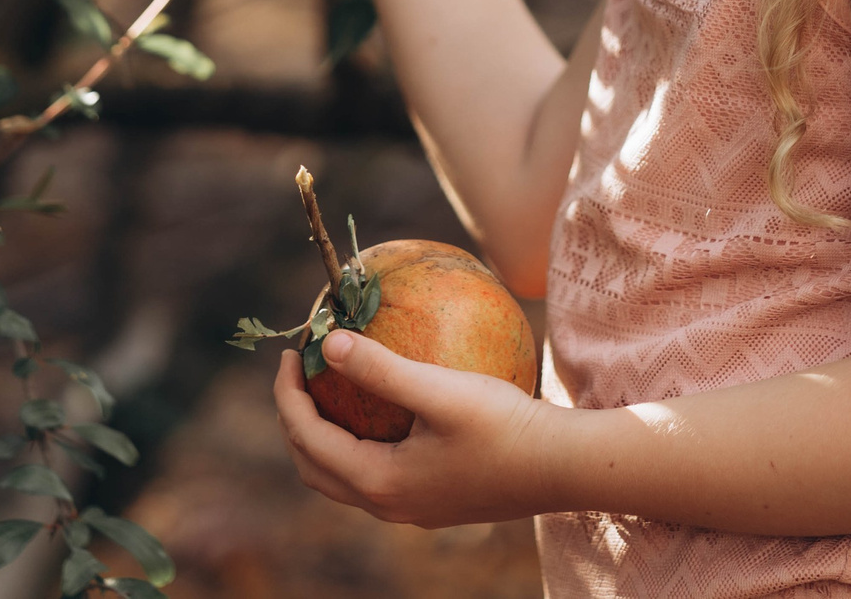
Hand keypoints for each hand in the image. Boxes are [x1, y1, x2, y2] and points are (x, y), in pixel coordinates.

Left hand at [272, 329, 561, 527]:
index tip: (292, 351)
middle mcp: (388, 504)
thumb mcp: (439, 389)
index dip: (288, 394)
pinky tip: (383, 410)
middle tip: (300, 372)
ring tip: (330, 391)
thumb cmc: (504, 426)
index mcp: (379, 481)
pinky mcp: (434, 502)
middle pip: (314, 467)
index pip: (308, 437)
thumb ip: (381, 369)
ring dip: (324, 436)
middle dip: (296, 420)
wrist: (562, 468)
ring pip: (343, 477)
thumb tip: (328, 342)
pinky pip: (374, 475)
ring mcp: (411, 509)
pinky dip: (357, 444)